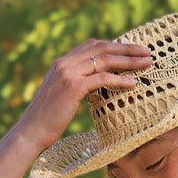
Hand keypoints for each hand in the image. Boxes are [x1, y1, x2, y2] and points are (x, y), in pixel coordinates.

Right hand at [14, 38, 152, 151]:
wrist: (30, 132)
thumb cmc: (47, 122)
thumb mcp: (61, 98)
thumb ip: (76, 87)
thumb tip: (93, 88)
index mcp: (62, 62)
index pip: (92, 45)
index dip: (114, 45)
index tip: (132, 50)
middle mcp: (65, 62)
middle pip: (102, 47)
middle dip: (127, 48)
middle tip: (147, 52)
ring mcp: (68, 73)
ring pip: (104, 59)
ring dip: (128, 61)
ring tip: (146, 63)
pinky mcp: (73, 87)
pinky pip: (102, 79)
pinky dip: (120, 80)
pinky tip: (133, 84)